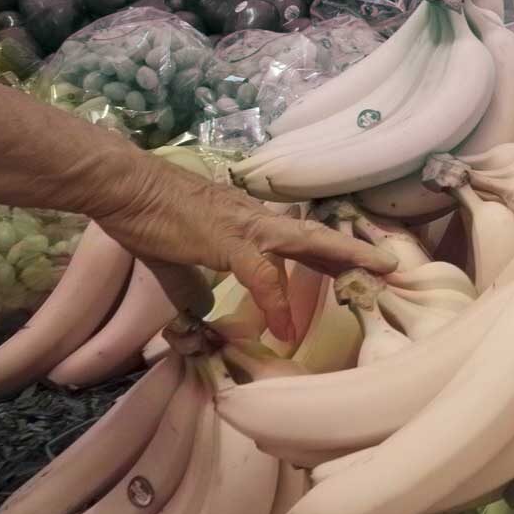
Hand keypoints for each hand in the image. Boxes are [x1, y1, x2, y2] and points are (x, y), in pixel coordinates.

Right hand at [94, 159, 394, 344]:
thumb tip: (199, 310)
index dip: (327, 255)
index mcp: (249, 222)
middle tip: (390, 265)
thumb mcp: (173, 260)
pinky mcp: (229, 242)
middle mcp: (258, 220)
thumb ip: (190, 287)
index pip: (298, 239)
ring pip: (307, 241)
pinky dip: (277, 300)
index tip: (351, 271)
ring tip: (377, 272)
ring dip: (343, 256)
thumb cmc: (146, 217)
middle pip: (316, 236)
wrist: (124, 187)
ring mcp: (247, 227)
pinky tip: (285, 326)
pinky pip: (263, 274)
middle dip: (354, 251)